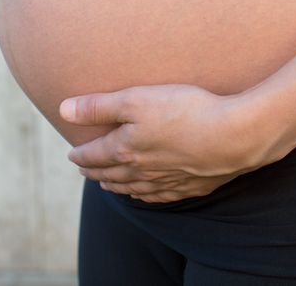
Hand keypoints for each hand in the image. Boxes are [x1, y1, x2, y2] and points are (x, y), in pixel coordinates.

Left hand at [59, 84, 271, 202]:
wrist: (232, 136)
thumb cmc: (185, 111)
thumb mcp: (136, 99)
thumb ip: (99, 106)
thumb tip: (63, 109)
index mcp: (125, 150)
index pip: (94, 155)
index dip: (80, 154)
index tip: (72, 154)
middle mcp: (142, 171)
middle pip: (111, 175)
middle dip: (94, 172)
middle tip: (84, 170)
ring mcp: (167, 181)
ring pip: (133, 188)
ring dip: (116, 186)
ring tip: (108, 184)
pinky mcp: (190, 186)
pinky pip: (159, 196)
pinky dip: (145, 196)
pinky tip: (146, 194)